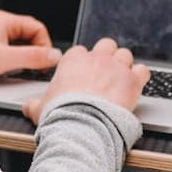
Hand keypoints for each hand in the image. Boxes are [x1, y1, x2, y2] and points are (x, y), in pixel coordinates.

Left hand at [0, 9, 61, 81]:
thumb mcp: (7, 59)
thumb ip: (33, 57)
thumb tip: (54, 56)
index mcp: (5, 20)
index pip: (37, 28)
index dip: (44, 45)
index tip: (44, 61)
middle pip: (27, 34)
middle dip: (34, 51)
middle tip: (35, 67)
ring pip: (16, 42)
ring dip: (22, 55)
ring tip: (20, 69)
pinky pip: (5, 47)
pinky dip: (11, 57)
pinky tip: (7, 68)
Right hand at [23, 37, 149, 124]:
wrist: (83, 126)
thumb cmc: (62, 116)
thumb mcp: (41, 109)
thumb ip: (35, 104)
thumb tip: (28, 106)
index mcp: (73, 60)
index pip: (81, 52)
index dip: (85, 63)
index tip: (85, 74)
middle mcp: (96, 59)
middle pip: (106, 45)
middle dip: (107, 57)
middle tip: (106, 73)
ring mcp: (116, 67)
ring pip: (125, 55)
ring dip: (125, 65)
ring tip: (122, 79)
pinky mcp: (132, 80)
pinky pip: (143, 70)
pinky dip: (141, 77)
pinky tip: (137, 85)